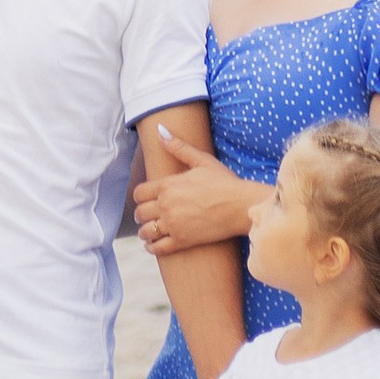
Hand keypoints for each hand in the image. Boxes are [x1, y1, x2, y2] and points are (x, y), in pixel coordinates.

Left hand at [130, 120, 244, 255]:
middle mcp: (166, 206)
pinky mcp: (183, 241)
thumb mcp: (201, 160)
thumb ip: (178, 146)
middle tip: (147, 215)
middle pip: (140, 213)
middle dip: (141, 214)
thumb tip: (161, 130)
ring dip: (145, 231)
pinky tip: (152, 245)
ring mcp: (173, 225)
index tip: (144, 199)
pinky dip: (152, 247)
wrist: (240, 206)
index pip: (139, 193)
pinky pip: (158, 248)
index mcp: (167, 185)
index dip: (139, 197)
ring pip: (146, 231)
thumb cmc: (224, 182)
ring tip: (149, 231)